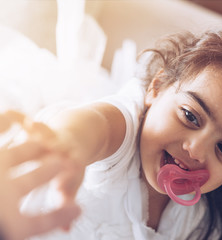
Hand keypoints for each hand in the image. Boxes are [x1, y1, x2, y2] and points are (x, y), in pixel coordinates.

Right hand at [0, 111, 80, 239]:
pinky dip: (22, 120)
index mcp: (73, 164)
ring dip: (39, 131)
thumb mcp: (71, 184)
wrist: (77, 140)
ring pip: (46, 134)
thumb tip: (67, 228)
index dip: (66, 182)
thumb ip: (65, 202)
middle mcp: (65, 150)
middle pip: (59, 153)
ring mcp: (53, 138)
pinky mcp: (42, 130)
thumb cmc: (70, 170)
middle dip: (52, 155)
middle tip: (47, 154)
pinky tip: (12, 115)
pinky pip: (31, 124)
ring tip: (29, 126)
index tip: (60, 190)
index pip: (70, 175)